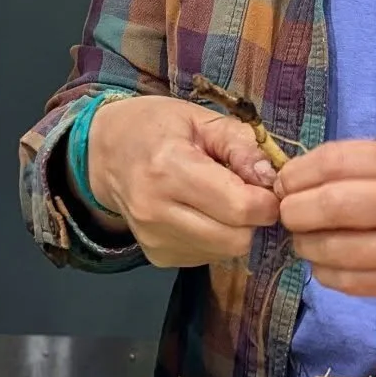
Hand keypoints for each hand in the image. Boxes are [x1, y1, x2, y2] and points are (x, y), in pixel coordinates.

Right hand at [85, 94, 280, 267]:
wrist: (105, 153)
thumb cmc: (157, 127)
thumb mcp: (200, 119)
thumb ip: (241, 145)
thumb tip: (271, 179)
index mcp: (169, 168)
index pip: (240, 207)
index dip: (266, 199)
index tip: (265, 183)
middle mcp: (156, 211)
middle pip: (237, 238)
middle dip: (253, 218)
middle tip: (245, 192)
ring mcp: (154, 239)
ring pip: (225, 252)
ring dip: (235, 229)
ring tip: (219, 199)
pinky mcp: (157, 256)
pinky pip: (207, 257)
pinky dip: (215, 238)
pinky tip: (200, 213)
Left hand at [274, 141, 375, 296]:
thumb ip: (362, 163)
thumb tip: (298, 176)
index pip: (334, 164)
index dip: (297, 173)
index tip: (284, 182)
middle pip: (328, 206)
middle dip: (293, 210)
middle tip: (287, 212)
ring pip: (333, 251)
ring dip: (304, 245)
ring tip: (305, 238)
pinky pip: (350, 283)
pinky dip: (325, 273)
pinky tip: (326, 262)